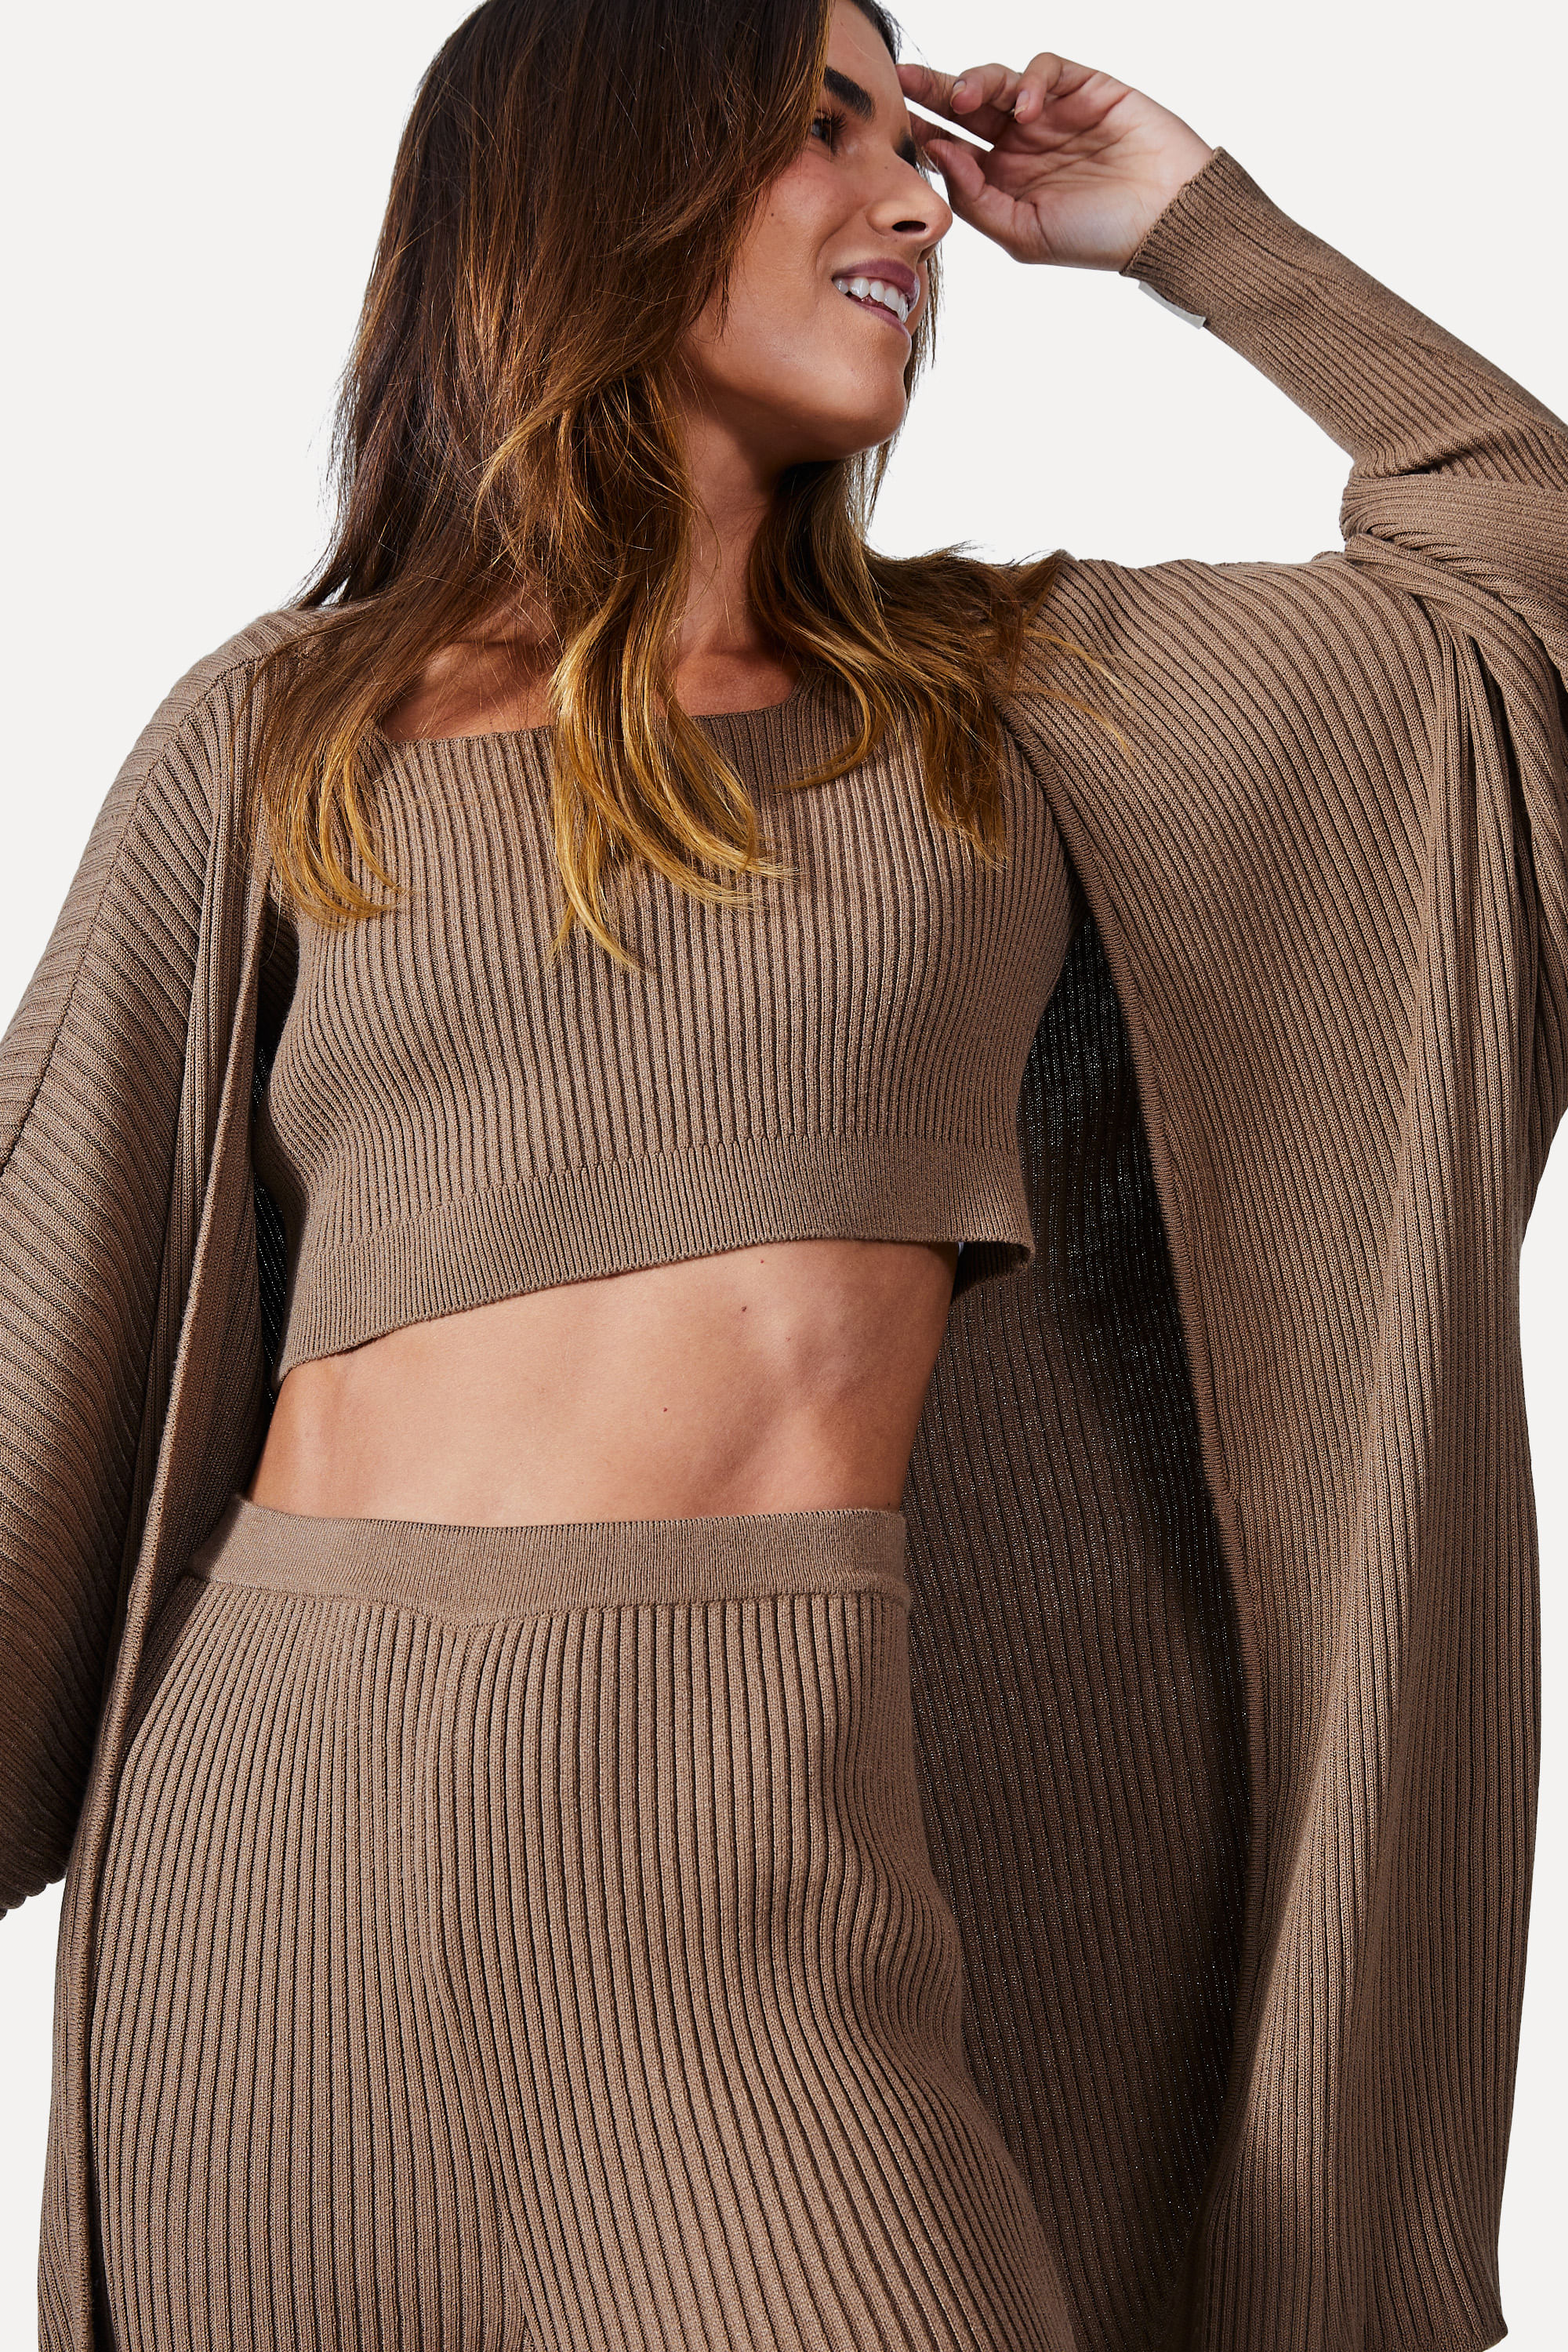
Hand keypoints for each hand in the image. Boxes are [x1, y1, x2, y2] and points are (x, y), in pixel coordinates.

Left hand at [897, 52, 1217, 272]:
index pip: (953, 146)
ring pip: (999, 80)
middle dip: (933, 89)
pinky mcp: (1084, 87)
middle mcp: (1021, 142)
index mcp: (1002, 179)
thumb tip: (940, 151)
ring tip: (966, 98)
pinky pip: (1045, 69)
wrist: (1165, 221)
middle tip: (904, 79)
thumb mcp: (1023, 234)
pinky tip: (1026, 105)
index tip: (895, 124)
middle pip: (966, 105)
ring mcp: (1051, 112)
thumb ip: (977, 199)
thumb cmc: (1097, 238)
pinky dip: (1029, 79)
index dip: (923, 131)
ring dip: (977, 81)